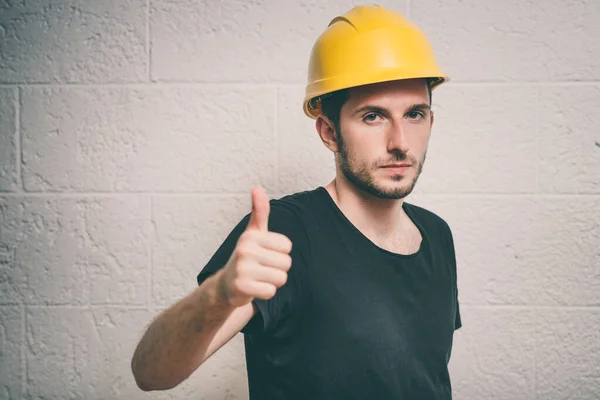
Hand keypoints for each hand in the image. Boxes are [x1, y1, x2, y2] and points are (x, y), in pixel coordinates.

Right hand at [218, 186, 292, 307]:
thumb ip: (260, 211)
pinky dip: (266, 292)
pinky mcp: (242, 287)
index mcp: (251, 235)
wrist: (226, 285)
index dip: (280, 253)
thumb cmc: (246, 256)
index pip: (287, 246)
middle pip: (286, 263)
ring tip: (259, 277)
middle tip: (262, 268)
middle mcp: (245, 250)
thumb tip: (257, 188)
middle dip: (278, 269)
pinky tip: (254, 288)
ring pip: (281, 278)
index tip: (266, 254)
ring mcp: (242, 269)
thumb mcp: (253, 233)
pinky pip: (271, 292)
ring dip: (273, 281)